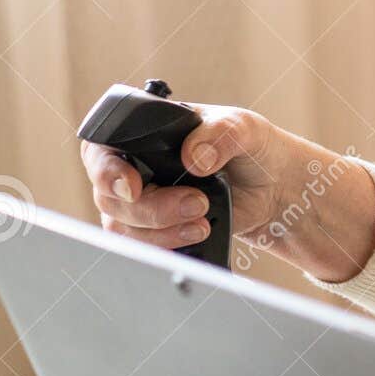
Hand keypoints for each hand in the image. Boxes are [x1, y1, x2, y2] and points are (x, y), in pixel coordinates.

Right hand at [80, 104, 374, 282]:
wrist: (274, 186)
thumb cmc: (252, 147)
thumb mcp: (243, 128)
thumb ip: (220, 134)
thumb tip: (194, 158)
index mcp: (142, 133)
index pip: (100, 150)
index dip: (106, 171)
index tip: (132, 188)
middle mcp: (133, 168)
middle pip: (111, 198)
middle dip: (152, 208)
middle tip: (197, 203)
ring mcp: (142, 202)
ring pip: (123, 227)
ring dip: (161, 231)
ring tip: (204, 221)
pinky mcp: (156, 230)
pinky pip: (143, 247)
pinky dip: (168, 245)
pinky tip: (197, 234)